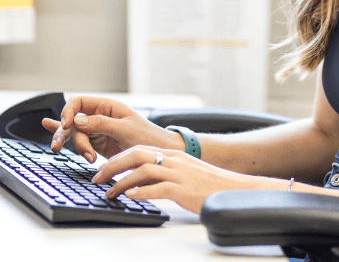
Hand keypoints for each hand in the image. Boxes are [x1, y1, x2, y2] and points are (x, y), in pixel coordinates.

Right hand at [41, 95, 183, 162]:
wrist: (157, 155)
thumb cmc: (147, 136)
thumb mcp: (125, 129)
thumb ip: (102, 124)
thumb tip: (78, 120)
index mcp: (107, 106)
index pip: (79, 102)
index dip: (69, 112)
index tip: (67, 125)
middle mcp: (99, 116)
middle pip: (73, 120)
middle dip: (66, 132)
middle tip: (58, 145)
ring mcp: (96, 130)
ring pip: (74, 134)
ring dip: (75, 145)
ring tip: (87, 157)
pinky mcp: (96, 144)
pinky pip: (78, 140)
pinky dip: (65, 135)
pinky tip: (47, 127)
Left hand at [91, 145, 275, 213]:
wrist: (232, 190)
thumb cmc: (208, 184)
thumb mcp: (184, 173)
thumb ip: (163, 173)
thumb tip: (139, 181)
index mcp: (172, 154)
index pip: (138, 148)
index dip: (117, 158)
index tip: (103, 169)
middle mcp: (173, 160)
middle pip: (136, 154)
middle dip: (112, 165)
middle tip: (97, 178)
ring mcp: (178, 174)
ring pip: (143, 170)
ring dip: (121, 181)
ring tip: (109, 192)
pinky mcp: (183, 189)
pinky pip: (157, 188)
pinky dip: (140, 192)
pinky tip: (130, 197)